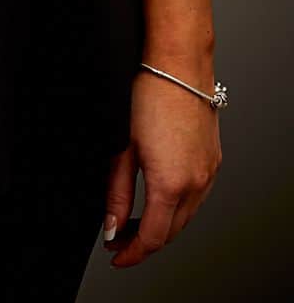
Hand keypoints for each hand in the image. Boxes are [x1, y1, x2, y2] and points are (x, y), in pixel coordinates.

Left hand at [104, 64, 221, 267]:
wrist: (178, 68)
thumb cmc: (147, 97)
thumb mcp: (122, 147)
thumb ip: (116, 191)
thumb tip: (111, 224)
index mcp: (171, 184)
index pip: (153, 238)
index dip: (132, 252)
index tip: (116, 256)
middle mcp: (196, 183)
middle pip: (171, 232)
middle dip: (144, 242)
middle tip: (119, 240)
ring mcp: (209, 173)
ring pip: (186, 216)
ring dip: (161, 225)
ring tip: (134, 220)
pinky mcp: (213, 161)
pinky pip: (196, 196)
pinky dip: (176, 206)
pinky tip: (158, 198)